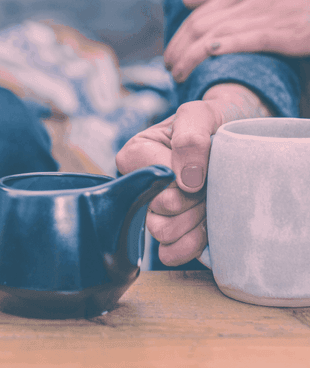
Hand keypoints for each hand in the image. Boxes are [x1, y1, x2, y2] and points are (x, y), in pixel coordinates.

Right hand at [115, 83, 271, 265]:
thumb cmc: (211, 122)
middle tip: (210, 185)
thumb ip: (190, 139)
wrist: (232, 138)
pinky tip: (206, 228)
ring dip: (195, 221)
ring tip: (209, 201)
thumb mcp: (200, 114)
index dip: (186, 179)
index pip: (157, 182)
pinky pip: (170, 253)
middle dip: (194, 201)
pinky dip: (191, 245)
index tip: (203, 166)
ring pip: (164, 233)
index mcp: (135, 155)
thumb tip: (186, 182)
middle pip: (160, 211)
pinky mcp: (169, 232)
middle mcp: (137, 186)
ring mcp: (152, 211)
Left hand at [165, 0, 309, 81]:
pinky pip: (244, 39)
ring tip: (178, 75)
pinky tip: (206, 57)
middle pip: (197, 26)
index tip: (170, 55)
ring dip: (190, 56)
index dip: (178, 37)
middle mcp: (247, 0)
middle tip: (169, 69)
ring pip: (212, 35)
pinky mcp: (280, 32)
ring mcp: (262, 15)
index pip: (197, 15)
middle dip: (177, 49)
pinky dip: (221, 47)